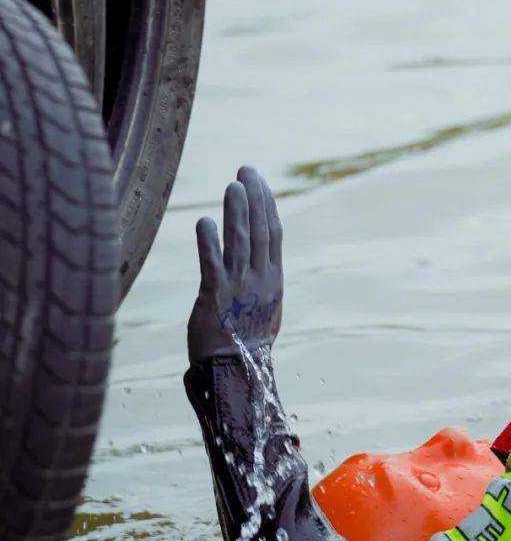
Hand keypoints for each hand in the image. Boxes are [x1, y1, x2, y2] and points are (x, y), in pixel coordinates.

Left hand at [187, 166, 283, 363]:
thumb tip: (261, 260)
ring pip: (240, 240)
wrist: (236, 371)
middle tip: (246, 170)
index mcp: (274, 279)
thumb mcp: (264, 307)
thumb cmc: (246, 341)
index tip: (259, 181)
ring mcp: (239, 286)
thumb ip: (262, 280)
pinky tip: (205, 222)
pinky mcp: (215, 296)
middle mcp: (260, 278)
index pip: (274, 233)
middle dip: (254, 197)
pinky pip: (212, 263)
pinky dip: (209, 241)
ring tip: (232, 186)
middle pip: (261, 229)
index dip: (267, 204)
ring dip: (237, 211)